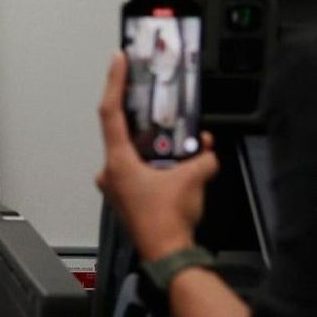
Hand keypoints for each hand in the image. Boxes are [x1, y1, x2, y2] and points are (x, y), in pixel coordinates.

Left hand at [95, 51, 218, 260]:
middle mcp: (110, 172)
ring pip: (132, 153)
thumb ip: (202, 156)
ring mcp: (116, 187)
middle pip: (123, 132)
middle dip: (144, 117)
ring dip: (153, 144)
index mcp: (118, 162)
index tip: (118, 60)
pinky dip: (155, 163)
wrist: (168, 256)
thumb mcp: (194, 179)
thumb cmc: (169, 222)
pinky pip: (138, 170)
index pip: (110, 112)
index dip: (114, 82)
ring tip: (177, 138)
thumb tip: (205, 148)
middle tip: (155, 98)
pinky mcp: (126, 198)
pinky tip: (178, 164)